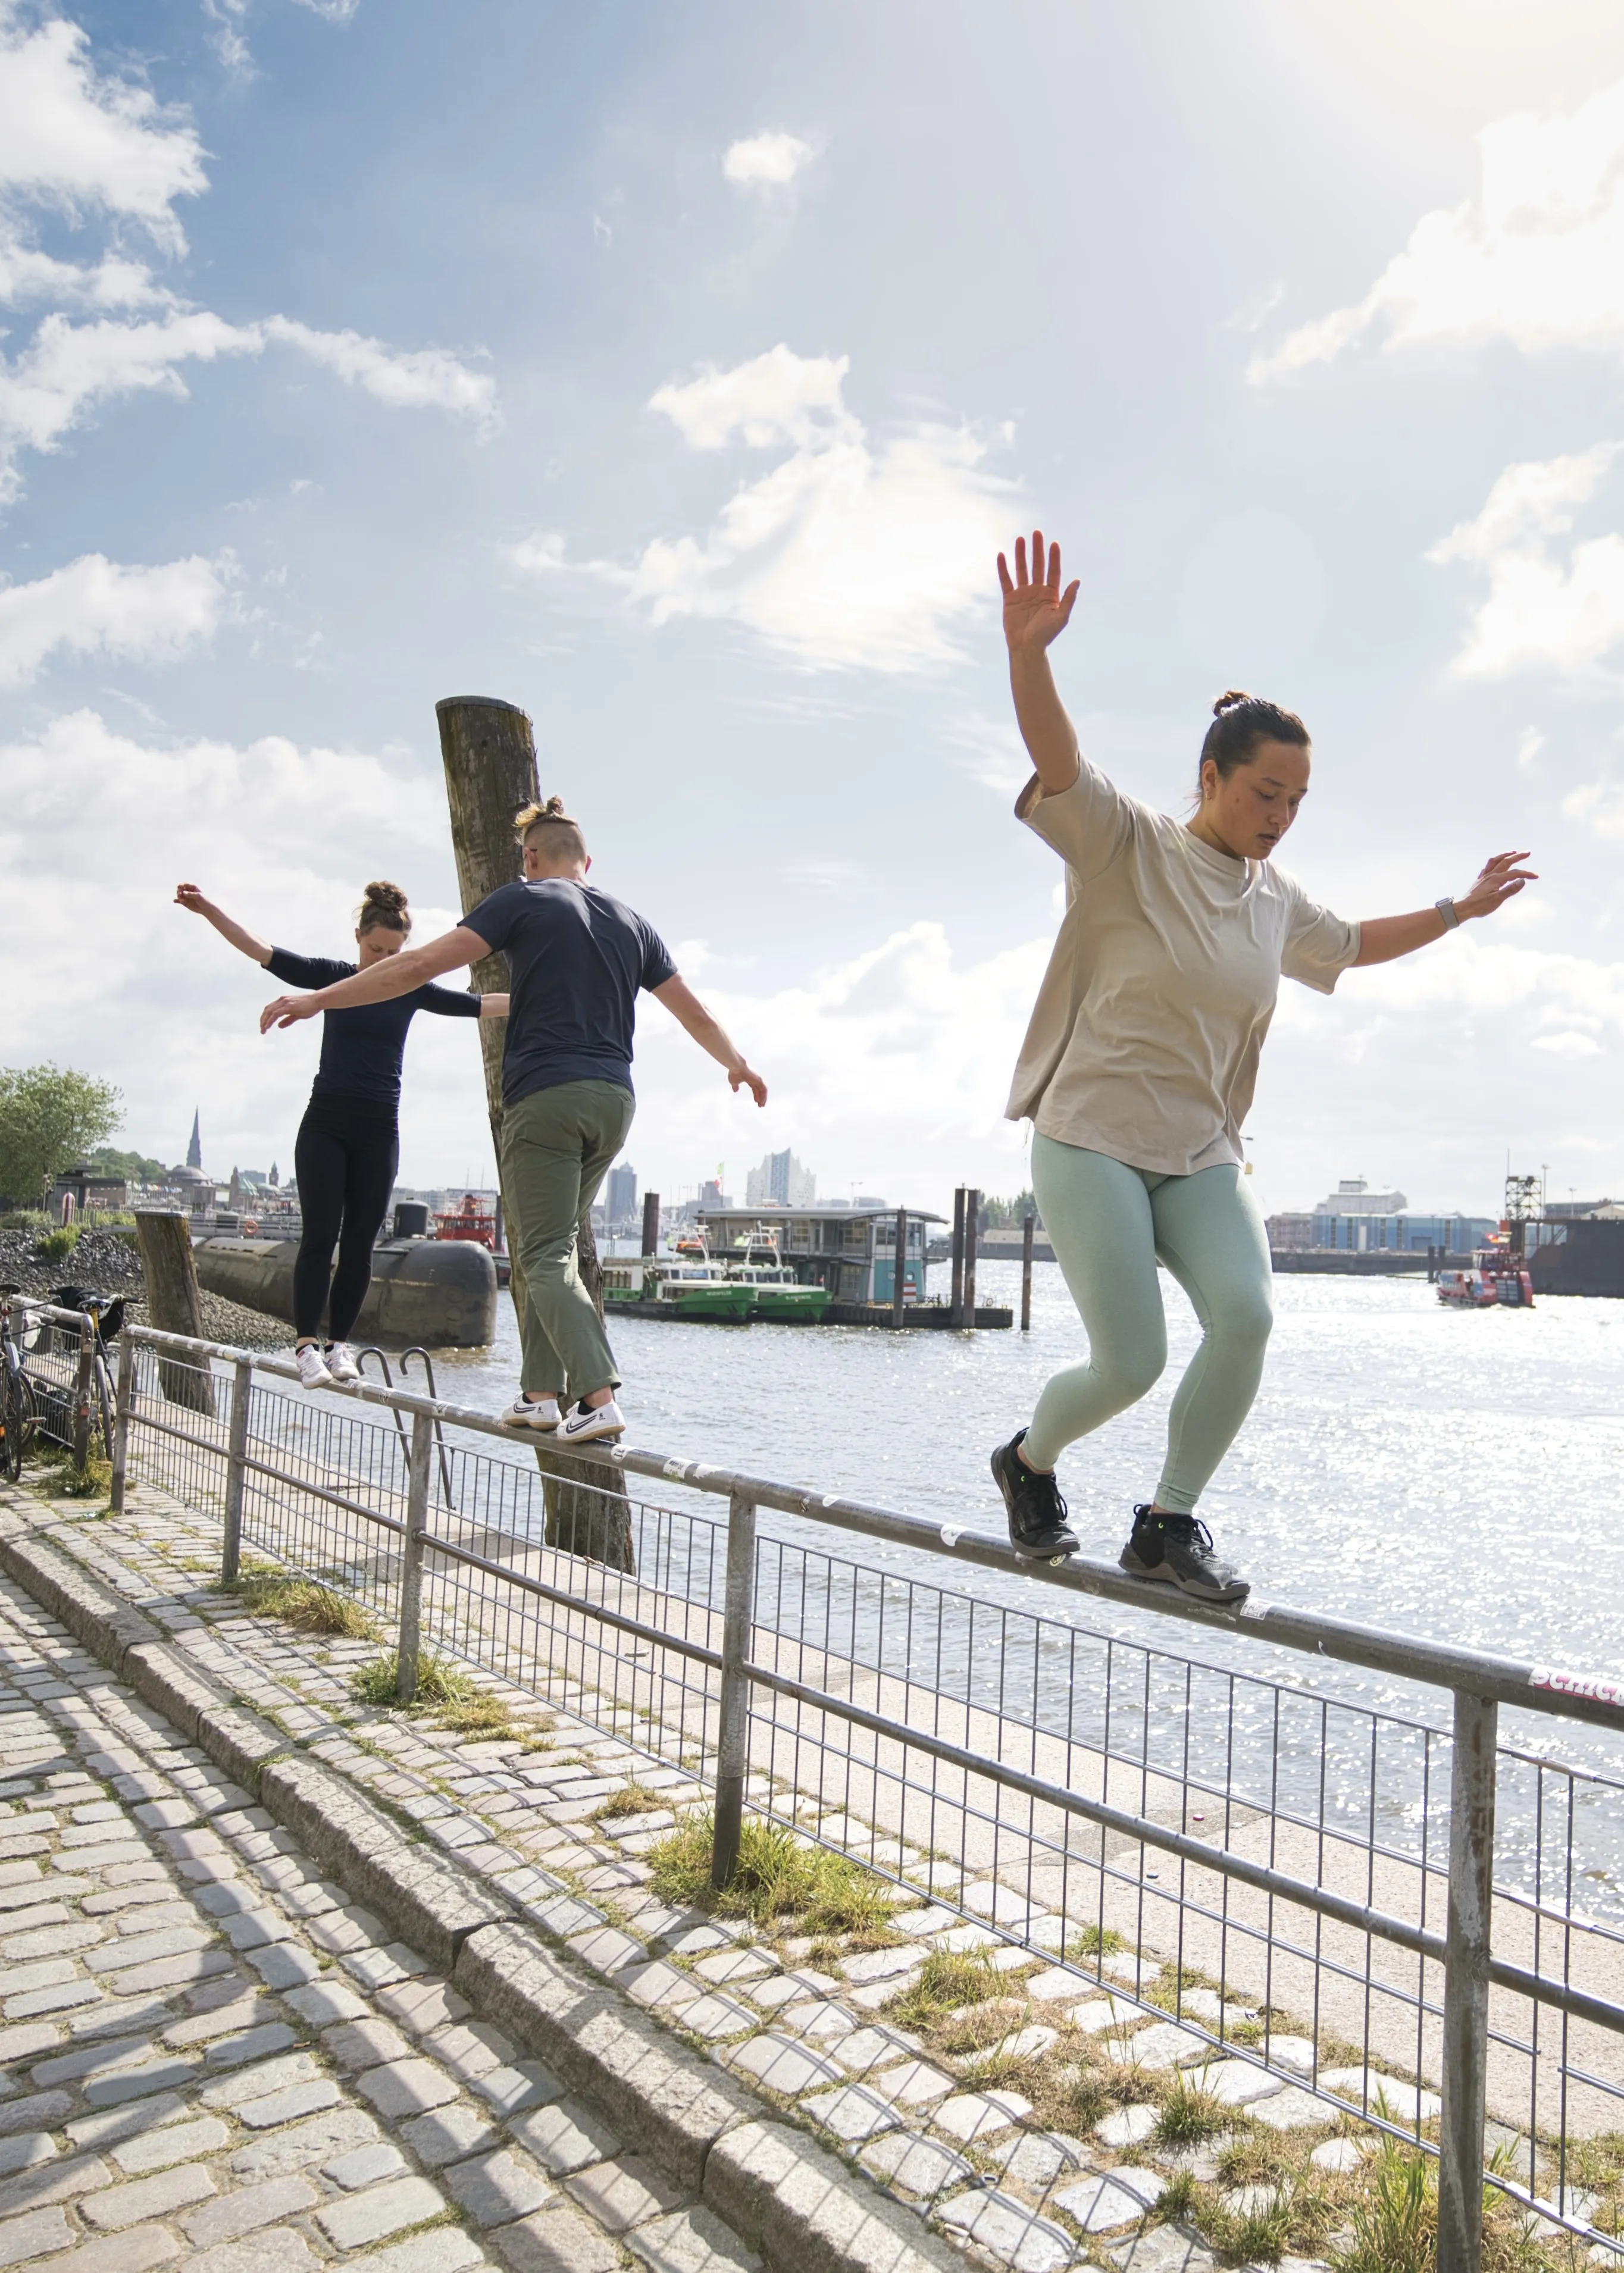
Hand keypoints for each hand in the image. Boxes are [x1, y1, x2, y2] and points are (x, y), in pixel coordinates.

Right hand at [175, 883, 214, 916]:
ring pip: (179, 895)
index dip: (181, 885)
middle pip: (181, 889)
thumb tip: (183, 892)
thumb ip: (191, 894)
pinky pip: (179, 900)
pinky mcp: (184, 902)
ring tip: (181, 900)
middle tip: (180, 894)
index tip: (179, 887)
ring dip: (178, 896)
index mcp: (192, 888)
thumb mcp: (199, 896)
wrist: (206, 909)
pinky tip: (174, 901)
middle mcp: (188, 891)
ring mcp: (186, 897)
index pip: (185, 884)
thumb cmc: (204, 901)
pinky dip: (176, 900)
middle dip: (179, 891)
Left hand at [260, 994, 319, 1032]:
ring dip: (264, 1021)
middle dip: (262, 1020)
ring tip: (263, 1030)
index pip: (270, 1009)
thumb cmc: (310, 1006)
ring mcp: (284, 1002)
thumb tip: (279, 1026)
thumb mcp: (297, 1015)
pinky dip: (270, 1020)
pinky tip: (268, 1026)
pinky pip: (275, 1014)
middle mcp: (282, 1000)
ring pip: (269, 1012)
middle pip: (267, 1010)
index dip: (265, 1017)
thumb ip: (287, 1020)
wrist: (318, 1000)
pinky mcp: (288, 1006)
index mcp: (283, 1001)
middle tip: (262, 1030)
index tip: (263, 1025)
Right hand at [729, 1061, 767, 1107]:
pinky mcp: (759, 1081)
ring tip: (761, 1105)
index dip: (756, 1095)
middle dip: (760, 1098)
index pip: (755, 1088)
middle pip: (760, 1090)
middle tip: (760, 1105)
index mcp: (750, 1079)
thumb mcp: (734, 1082)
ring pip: (763, 1091)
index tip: (756, 1101)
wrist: (736, 1067)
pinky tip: (762, 1101)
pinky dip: (764, 1096)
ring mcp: (758, 1079)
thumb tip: (735, 1091)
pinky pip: (764, 1090)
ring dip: (763, 1098)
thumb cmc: (734, 1073)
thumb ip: (735, 1086)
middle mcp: (755, 1079)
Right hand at [997, 530, 1078, 655]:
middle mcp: (1037, 590)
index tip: (1054, 544)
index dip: (1054, 558)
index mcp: (1051, 594)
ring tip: (1020, 539)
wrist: (1026, 647)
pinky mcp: (1010, 598)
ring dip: (1021, 554)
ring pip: (1022, 569)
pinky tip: (1002, 555)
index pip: (1053, 571)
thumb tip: (1077, 580)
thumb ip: (1068, 598)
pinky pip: (1006, 581)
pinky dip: (1003, 569)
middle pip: (1037, 565)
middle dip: (1037, 549)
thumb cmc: (1046, 635)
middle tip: (1037, 532)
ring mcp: (1023, 593)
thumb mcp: (1061, 617)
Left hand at [1457, 850, 1536, 921]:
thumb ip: (1510, 889)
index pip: (1515, 873)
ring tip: (1513, 851)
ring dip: (1505, 855)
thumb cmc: (1480, 906)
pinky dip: (1494, 862)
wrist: (1463, 908)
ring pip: (1495, 861)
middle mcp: (1490, 875)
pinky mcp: (1479, 880)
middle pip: (1506, 861)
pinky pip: (1487, 867)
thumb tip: (1523, 880)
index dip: (1526, 874)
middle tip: (1528, 852)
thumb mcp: (1497, 899)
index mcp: (1496, 879)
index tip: (1536, 876)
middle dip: (1518, 856)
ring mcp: (1484, 876)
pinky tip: (1495, 863)